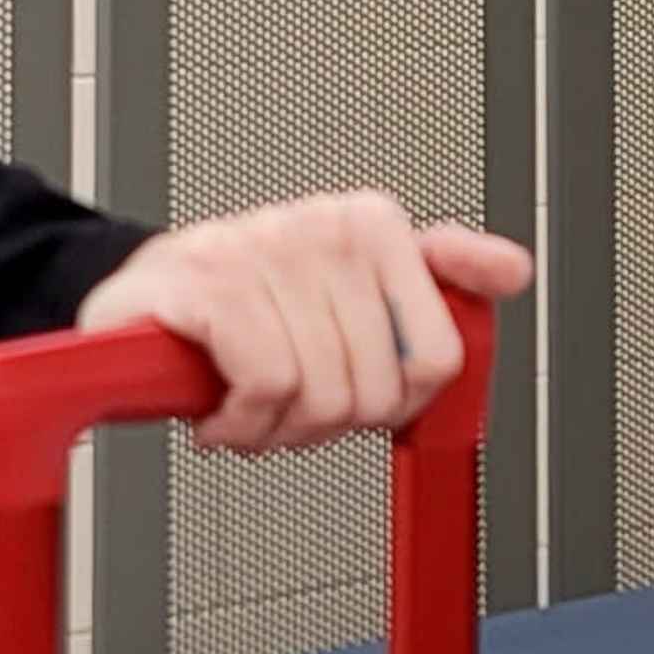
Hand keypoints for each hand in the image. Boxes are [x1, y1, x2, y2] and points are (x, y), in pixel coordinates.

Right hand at [69, 196, 529, 455]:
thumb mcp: (353, 282)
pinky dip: (241, 422)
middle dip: (325, 424)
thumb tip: (514, 270)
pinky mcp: (207, 283)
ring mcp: (262, 248)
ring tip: (249, 409)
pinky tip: (221, 411)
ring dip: (274, 429)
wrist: (139, 297)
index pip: (437, 356)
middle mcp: (323, 226)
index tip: (357, 397)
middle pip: (375, 388)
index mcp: (372, 224)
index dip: (395, 404)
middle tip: (286, 410)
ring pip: (319, 391)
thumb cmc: (248, 301)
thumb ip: (439, 275)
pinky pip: (264, 384)